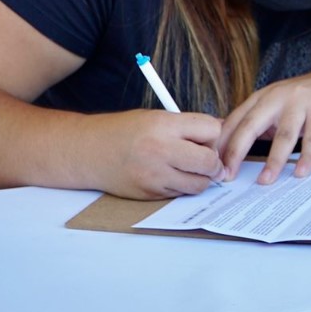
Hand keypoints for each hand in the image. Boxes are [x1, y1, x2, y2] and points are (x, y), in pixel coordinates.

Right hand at [93, 110, 224, 199]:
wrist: (87, 152)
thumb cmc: (124, 131)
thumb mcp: (156, 117)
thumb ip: (187, 126)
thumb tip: (224, 130)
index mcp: (163, 125)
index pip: (212, 130)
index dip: (212, 135)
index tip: (206, 137)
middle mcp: (160, 150)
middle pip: (210, 161)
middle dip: (213, 161)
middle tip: (205, 158)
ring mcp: (155, 176)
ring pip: (200, 184)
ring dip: (201, 177)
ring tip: (187, 167)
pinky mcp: (150, 194)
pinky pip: (181, 194)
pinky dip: (182, 186)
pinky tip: (170, 175)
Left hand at [218, 68, 310, 185]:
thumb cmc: (305, 101)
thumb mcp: (276, 106)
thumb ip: (256, 123)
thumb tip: (228, 148)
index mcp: (262, 97)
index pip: (235, 120)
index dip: (223, 143)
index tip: (214, 165)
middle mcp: (277, 97)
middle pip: (251, 125)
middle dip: (237, 151)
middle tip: (228, 174)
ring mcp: (300, 102)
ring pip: (283, 135)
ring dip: (273, 160)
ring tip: (265, 181)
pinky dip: (306, 158)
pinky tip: (300, 172)